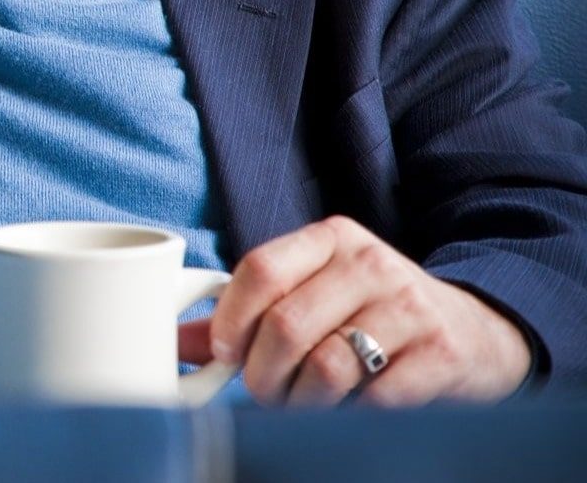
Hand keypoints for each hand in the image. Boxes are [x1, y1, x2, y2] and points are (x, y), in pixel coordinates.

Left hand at [179, 215, 532, 405]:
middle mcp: (371, 263)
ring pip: (328, 365)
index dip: (231, 318)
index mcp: (331, 239)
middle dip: (262, 373)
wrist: (477, 332)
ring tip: (302, 404)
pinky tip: (350, 408)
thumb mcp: (317, 293)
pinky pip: (376, 397)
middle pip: (286, 324)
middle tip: (264, 393)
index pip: (260, 268)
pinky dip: (350, 413)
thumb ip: (249, 314)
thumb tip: (177, 342)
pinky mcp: (441, 353)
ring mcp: (410, 306)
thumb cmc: (374, 313)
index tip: (226, 353)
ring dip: (301, 400)